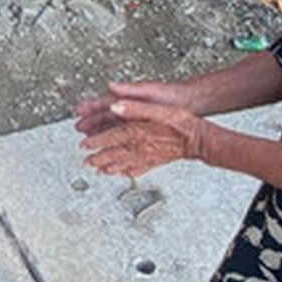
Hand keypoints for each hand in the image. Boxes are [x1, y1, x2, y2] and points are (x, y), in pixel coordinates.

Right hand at [75, 79, 193, 138]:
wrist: (190, 104)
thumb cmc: (171, 95)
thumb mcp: (148, 91)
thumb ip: (129, 90)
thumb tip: (110, 86)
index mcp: (128, 98)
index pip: (103, 103)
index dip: (90, 108)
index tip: (78, 111)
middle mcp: (129, 107)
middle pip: (105, 116)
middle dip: (91, 122)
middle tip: (78, 128)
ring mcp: (136, 117)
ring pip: (113, 126)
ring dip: (101, 132)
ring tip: (90, 139)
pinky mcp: (143, 127)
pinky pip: (125, 134)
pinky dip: (116, 139)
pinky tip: (113, 146)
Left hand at [78, 97, 206, 179]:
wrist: (198, 139)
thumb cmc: (180, 122)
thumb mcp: (157, 108)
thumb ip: (134, 107)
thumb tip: (114, 106)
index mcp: (136, 133)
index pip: (109, 138)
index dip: (94, 142)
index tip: (83, 145)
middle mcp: (139, 148)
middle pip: (112, 155)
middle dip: (97, 158)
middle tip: (85, 162)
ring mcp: (147, 157)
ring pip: (122, 164)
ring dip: (108, 167)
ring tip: (98, 171)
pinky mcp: (155, 161)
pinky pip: (137, 169)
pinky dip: (127, 172)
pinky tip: (123, 175)